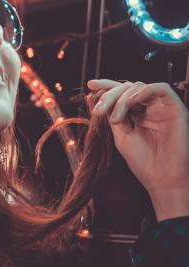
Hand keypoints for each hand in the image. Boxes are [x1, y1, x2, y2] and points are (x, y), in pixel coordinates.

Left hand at [87, 79, 188, 219]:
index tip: (90, 84)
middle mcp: (151, 108)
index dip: (107, 86)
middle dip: (111, 95)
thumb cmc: (144, 163)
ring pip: (141, 87)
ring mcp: (163, 108)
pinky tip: (132, 102)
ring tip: (116, 117)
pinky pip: (162, 89)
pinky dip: (145, 91)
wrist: (163, 181)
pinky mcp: (176, 109)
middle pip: (128, 88)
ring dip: (123, 98)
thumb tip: (95, 96)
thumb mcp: (121, 136)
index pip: (122, 93)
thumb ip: (112, 115)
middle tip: (99, 110)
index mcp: (138, 114)